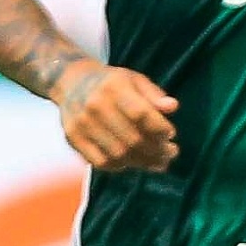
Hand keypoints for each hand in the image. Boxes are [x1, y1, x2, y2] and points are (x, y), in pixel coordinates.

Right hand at [51, 59, 178, 171]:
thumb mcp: (135, 79)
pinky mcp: (73, 139)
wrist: (72, 83)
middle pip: (131, 137)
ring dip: (143, 162)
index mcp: (114, 86)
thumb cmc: (112, 82)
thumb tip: (173, 107)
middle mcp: (95, 105)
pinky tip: (134, 162)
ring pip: (117, 154)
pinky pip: (101, 162)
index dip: (159, 128)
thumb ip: (154, 94)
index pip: (140, 113)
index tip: (171, 134)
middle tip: (171, 153)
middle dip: (156, 150)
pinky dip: (121, 166)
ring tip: (159, 162)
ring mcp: (81, 125)